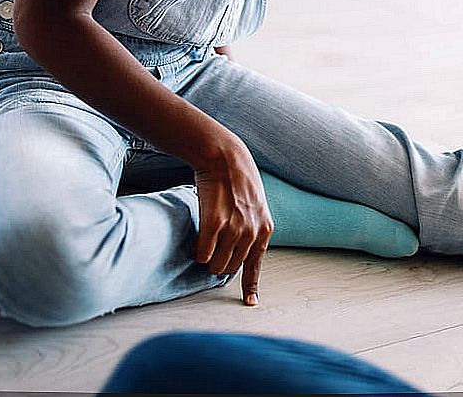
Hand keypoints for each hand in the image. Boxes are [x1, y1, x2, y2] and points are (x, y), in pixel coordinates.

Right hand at [191, 135, 272, 304]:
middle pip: (230, 269)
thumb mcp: (256, 206)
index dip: (252, 287)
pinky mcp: (214, 225)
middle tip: (213, 247)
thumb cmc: (239, 181)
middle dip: (219, 263)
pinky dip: (198, 252)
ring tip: (206, 241)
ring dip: (208, 259)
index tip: (251, 304)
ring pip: (215, 265)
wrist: (225, 158)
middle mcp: (252, 233)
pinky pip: (202, 255)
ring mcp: (234, 230)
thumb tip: (242, 254)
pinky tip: (198, 240)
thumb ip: (252, 229)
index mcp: (264, 230)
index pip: (256, 266)